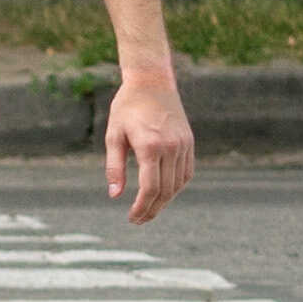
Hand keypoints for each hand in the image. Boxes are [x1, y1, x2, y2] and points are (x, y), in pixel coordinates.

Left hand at [103, 72, 194, 223]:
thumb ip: (114, 167)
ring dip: (164, 201)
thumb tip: (115, 196)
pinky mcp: (189, 142)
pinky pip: (186, 172)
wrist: (152, 81)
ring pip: (178, 184)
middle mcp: (171, 147)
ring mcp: (183, 144)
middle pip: (165, 190)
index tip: (132, 218)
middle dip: (152, 209)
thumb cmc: (127, 108)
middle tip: (138, 221)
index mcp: (151, 146)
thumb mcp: (113, 136)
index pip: (150, 188)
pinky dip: (176, 187)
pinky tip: (163, 194)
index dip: (142, 207)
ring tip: (149, 210)